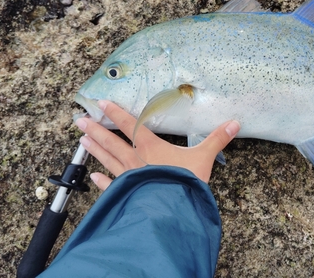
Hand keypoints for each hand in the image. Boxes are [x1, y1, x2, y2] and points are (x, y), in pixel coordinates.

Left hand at [75, 100, 239, 189]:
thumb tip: (235, 123)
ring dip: (95, 150)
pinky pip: (112, 186)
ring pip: (108, 161)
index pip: (130, 125)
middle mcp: (135, 160)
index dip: (116, 113)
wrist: (174, 210)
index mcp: (151, 147)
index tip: (100, 103)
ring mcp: (129, 178)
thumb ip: (217, 139)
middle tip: (78, 120)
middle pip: (112, 142)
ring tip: (81, 141)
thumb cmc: (186, 181)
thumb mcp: (204, 158)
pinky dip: (103, 183)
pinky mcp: (128, 194)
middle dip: (95, 130)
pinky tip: (93, 178)